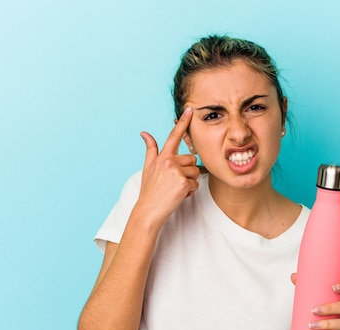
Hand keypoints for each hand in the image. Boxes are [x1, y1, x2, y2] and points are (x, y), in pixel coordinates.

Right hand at [137, 107, 199, 223]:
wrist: (148, 210)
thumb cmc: (150, 190)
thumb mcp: (148, 168)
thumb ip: (150, 149)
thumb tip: (144, 133)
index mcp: (162, 156)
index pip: (174, 136)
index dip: (183, 122)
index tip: (189, 110)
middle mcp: (169, 161)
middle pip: (191, 160)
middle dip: (187, 172)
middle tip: (174, 183)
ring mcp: (176, 172)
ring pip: (195, 172)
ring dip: (189, 182)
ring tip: (175, 189)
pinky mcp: (183, 183)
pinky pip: (195, 184)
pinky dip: (189, 192)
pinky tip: (178, 195)